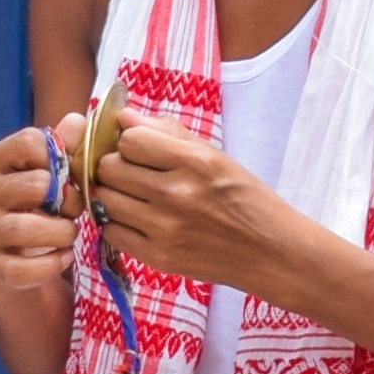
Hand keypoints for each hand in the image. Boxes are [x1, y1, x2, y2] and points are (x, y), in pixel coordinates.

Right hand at [0, 122, 84, 321]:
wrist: (14, 256)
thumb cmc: (36, 203)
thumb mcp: (48, 170)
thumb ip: (65, 145)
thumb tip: (78, 122)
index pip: (30, 142)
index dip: (61, 157)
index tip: (68, 175)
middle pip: (36, 185)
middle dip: (69, 199)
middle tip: (74, 209)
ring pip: (29, 228)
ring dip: (64, 232)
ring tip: (70, 233)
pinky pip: (26, 268)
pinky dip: (54, 264)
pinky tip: (63, 257)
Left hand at [81, 115, 315, 301]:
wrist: (269, 251)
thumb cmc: (243, 198)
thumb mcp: (214, 156)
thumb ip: (167, 133)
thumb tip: (124, 117)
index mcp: (195, 162)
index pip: (130, 139)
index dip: (129, 141)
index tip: (140, 150)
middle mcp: (177, 194)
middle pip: (110, 168)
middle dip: (116, 166)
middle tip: (132, 174)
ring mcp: (165, 228)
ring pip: (104, 199)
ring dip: (113, 194)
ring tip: (134, 197)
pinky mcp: (158, 256)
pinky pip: (111, 232)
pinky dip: (117, 223)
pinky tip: (137, 220)